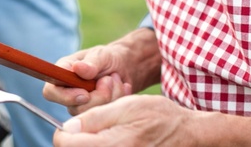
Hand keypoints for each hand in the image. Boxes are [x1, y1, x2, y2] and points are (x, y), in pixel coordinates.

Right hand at [43, 45, 133, 114]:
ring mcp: (82, 105)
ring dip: (109, 96)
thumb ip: (91, 63)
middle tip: (108, 80)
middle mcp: (69, 92)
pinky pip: (106, 116)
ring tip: (116, 80)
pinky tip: (121, 87)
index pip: (51, 92)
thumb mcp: (101, 55)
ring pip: (91, 114)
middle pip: (74, 108)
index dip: (65, 97)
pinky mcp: (96, 113)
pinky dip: (118, 100)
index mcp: (63, 74)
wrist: (124, 66)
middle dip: (97, 97)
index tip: (85, 94)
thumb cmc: (107, 57)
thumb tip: (78, 68)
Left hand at [54, 95, 196, 146]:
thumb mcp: (127, 106)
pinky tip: (113, 138)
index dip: (64, 131)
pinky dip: (102, 144)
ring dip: (91, 141)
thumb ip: (95, 117)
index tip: (73, 124)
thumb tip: (68, 128)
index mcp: (110, 144)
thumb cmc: (160, 117)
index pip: (66, 144)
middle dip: (77, 138)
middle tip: (94, 125)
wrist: (187, 134)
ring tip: (107, 130)